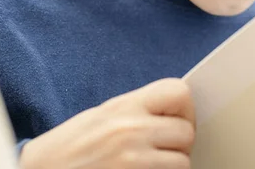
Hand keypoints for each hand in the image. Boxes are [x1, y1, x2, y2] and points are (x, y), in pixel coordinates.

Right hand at [19, 78, 195, 168]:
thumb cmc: (67, 148)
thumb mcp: (101, 116)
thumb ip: (137, 111)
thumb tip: (173, 113)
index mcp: (124, 106)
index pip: (179, 92)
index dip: (184, 109)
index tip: (174, 121)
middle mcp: (131, 130)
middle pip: (187, 132)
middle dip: (179, 144)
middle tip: (162, 151)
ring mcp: (133, 160)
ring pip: (182, 162)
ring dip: (172, 166)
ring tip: (150, 166)